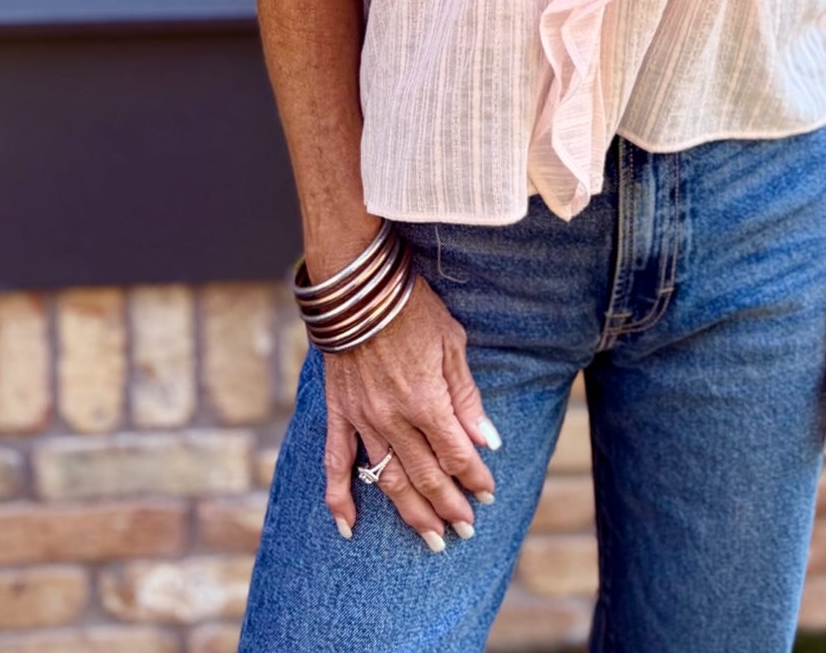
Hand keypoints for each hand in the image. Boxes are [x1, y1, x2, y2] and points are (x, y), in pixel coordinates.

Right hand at [322, 273, 499, 549]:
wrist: (359, 285)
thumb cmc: (412, 307)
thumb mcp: (452, 344)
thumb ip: (466, 396)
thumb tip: (486, 440)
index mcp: (426, 400)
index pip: (456, 454)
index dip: (475, 478)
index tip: (488, 493)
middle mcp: (394, 418)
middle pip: (426, 476)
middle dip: (449, 508)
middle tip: (465, 531)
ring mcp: (362, 419)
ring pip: (388, 480)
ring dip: (412, 513)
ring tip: (431, 539)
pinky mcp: (339, 412)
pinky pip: (336, 462)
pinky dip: (340, 497)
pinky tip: (348, 527)